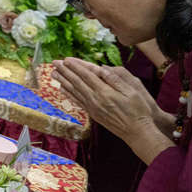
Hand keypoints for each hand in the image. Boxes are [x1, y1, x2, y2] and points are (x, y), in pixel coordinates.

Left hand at [52, 58, 172, 161]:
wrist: (137, 132)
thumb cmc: (138, 111)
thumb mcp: (132, 92)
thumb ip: (116, 79)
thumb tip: (102, 68)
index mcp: (105, 92)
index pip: (86, 75)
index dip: (76, 66)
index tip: (66, 59)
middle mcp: (95, 100)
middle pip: (76, 82)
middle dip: (65, 71)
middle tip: (54, 62)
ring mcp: (92, 108)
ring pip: (74, 91)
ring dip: (63, 81)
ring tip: (53, 73)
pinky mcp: (93, 114)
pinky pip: (77, 101)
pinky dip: (68, 94)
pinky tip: (62, 89)